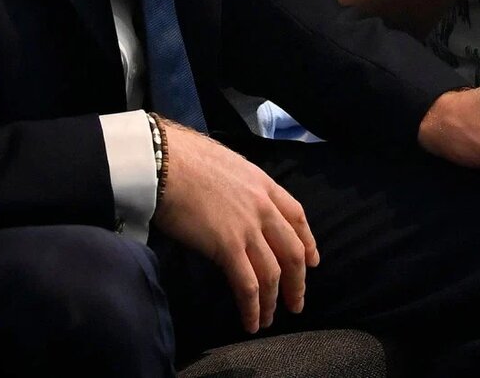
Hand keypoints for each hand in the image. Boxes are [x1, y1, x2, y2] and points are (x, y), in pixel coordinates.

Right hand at [152, 122, 318, 333]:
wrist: (167, 161)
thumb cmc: (187, 158)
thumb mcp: (229, 165)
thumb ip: (242, 187)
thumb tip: (236, 203)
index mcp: (264, 184)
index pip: (297, 216)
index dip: (307, 241)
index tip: (312, 261)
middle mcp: (263, 207)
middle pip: (292, 250)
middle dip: (298, 281)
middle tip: (297, 302)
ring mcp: (248, 228)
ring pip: (273, 273)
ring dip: (273, 301)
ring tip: (270, 320)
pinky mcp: (228, 247)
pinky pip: (248, 285)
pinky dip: (253, 307)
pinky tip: (251, 321)